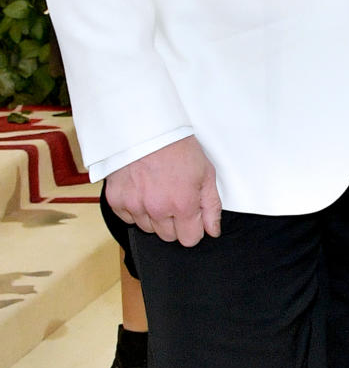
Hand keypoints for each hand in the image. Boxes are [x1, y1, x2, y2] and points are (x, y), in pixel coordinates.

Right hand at [105, 135, 221, 246]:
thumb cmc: (178, 146)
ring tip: (157, 189)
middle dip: (174, 222)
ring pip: (148, 228)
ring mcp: (135, 205)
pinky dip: (135, 208)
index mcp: (182, 203)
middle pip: (168, 236)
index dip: (193, 227)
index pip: (190, 240)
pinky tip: (142, 188)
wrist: (147, 127)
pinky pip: (128, 218)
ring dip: (154, 215)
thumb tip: (213, 230)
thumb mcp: (206, 172)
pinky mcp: (116, 200)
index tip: (191, 215)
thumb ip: (211, 206)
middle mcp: (157, 208)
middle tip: (174, 196)